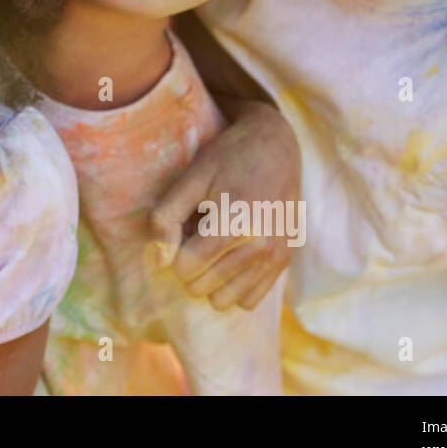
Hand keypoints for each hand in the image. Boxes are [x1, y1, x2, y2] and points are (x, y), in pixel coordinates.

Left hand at [151, 100, 300, 310]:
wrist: (275, 146)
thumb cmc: (227, 158)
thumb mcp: (189, 179)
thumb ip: (166, 217)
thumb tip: (161, 260)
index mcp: (236, 223)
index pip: (186, 267)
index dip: (173, 251)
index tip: (181, 229)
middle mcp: (261, 246)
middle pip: (202, 287)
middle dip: (190, 265)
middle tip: (198, 233)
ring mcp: (276, 257)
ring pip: (224, 300)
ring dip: (210, 278)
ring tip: (215, 245)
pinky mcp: (285, 262)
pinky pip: (249, 301)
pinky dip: (233, 286)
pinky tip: (231, 257)